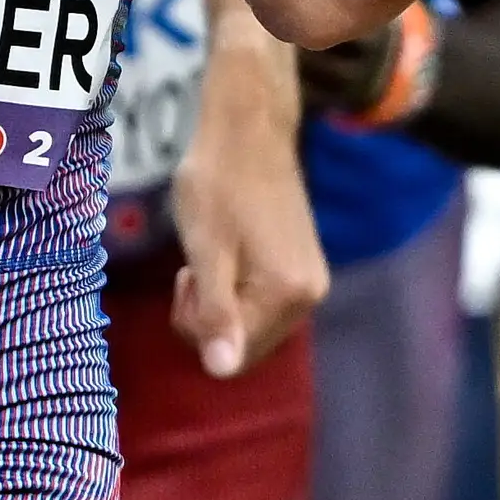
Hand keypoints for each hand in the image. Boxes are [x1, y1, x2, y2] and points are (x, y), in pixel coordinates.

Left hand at [169, 23, 327, 378]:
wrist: (249, 128)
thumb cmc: (219, 182)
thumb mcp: (206, 251)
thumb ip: (215, 313)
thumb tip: (221, 371)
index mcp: (290, 294)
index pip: (234, 355)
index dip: (198, 326)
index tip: (188, 279)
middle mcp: (311, 294)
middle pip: (245, 344)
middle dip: (209, 317)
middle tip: (194, 267)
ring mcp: (310, 281)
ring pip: (250, 324)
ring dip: (220, 301)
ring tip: (211, 253)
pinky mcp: (302, 267)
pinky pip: (260, 302)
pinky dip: (235, 286)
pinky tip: (227, 251)